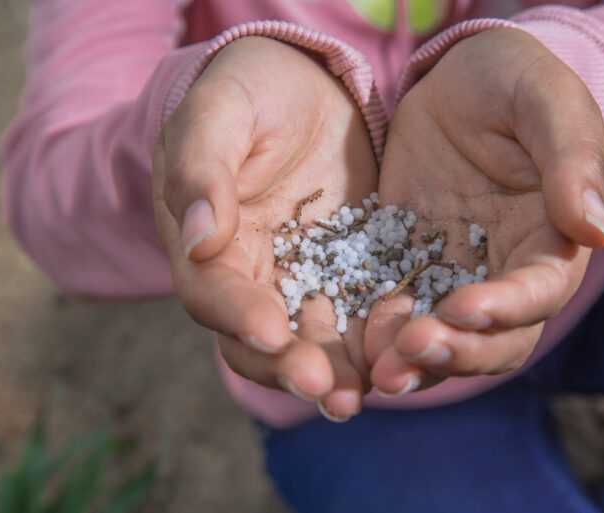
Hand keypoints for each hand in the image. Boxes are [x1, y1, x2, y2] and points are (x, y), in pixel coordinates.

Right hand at [153, 37, 377, 420]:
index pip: (212, 293)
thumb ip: (201, 169)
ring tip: (368, 394)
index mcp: (206, 243)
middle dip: (292, 367)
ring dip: (337, 373)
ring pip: (314, 340)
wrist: (302, 87)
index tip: (272, 332)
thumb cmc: (248, 90)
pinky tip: (404, 355)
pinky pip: (362, 314)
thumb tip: (198, 236)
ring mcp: (303, 278)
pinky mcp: (351, 271)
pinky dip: (377, 341)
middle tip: (329, 390)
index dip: (237, 316)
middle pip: (262, 339)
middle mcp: (251, 276)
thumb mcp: (218, 113)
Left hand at [365, 28, 603, 394]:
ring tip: (378, 373)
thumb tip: (592, 230)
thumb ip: (573, 159)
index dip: (507, 308)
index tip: (465, 309)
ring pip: (443, 337)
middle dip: (456, 352)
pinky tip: (352, 347)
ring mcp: (451, 273)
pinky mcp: (404, 263)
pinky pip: (392, 309)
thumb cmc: (516, 83)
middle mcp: (503, 270)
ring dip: (414, 362)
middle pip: (493, 337)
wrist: (460, 83)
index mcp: (550, 239)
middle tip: (408, 354)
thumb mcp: (547, 102)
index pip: (540, 290)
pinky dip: (376, 334)